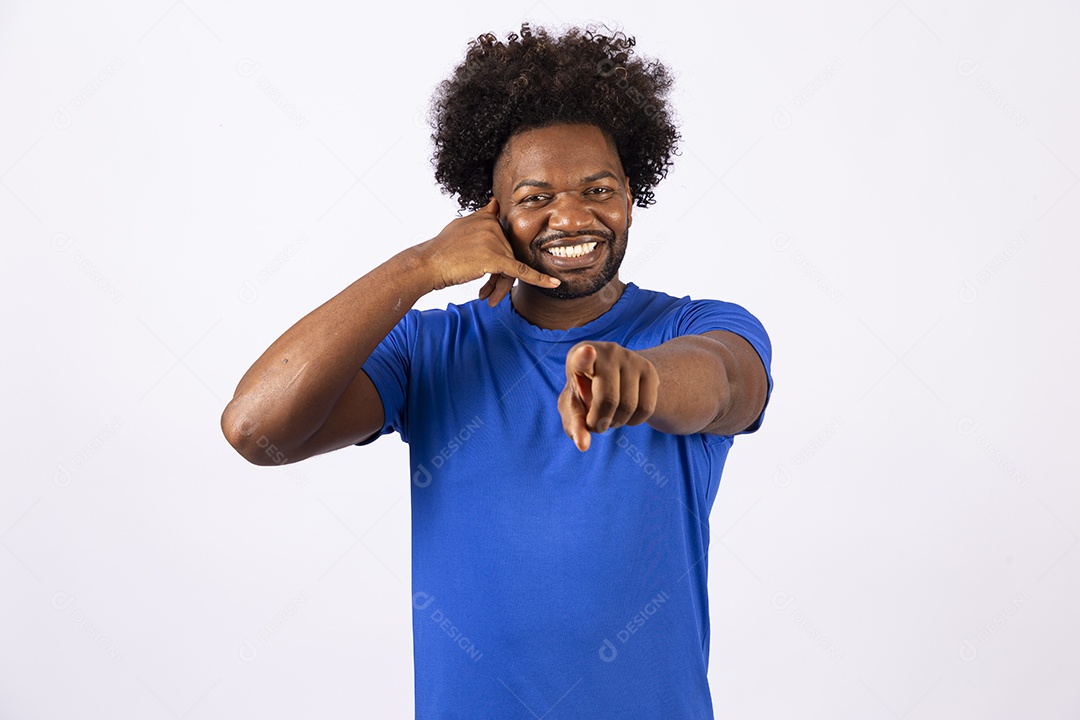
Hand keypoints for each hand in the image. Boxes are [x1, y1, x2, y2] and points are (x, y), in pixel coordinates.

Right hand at [418, 197, 559, 305]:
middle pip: (508, 255)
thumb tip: (494, 203)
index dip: (501, 257)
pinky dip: (539, 278)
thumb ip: (481, 216)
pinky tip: (553, 283)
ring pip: (508, 268)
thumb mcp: (461, 225)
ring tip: (489, 298)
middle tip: (487, 293)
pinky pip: (520, 271)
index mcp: (487, 217)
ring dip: (500, 287)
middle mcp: (493, 225)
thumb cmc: (441, 249)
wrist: (428, 264)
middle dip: (498, 277)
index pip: (504, 239)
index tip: (495, 266)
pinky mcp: (496, 258)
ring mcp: (495, 240)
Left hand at [558, 342, 659, 451]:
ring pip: (629, 406)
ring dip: (617, 422)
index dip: (584, 356)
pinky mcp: (649, 369)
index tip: (587, 352)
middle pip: (608, 400)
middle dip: (600, 422)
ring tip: (609, 414)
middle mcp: (607, 352)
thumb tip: (583, 445)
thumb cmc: (585, 394)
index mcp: (578, 356)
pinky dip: (634, 421)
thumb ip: (574, 425)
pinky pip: (646, 408)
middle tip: (595, 424)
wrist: (614, 378)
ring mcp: (631, 358)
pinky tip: (625, 413)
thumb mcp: (574, 408)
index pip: (582, 357)